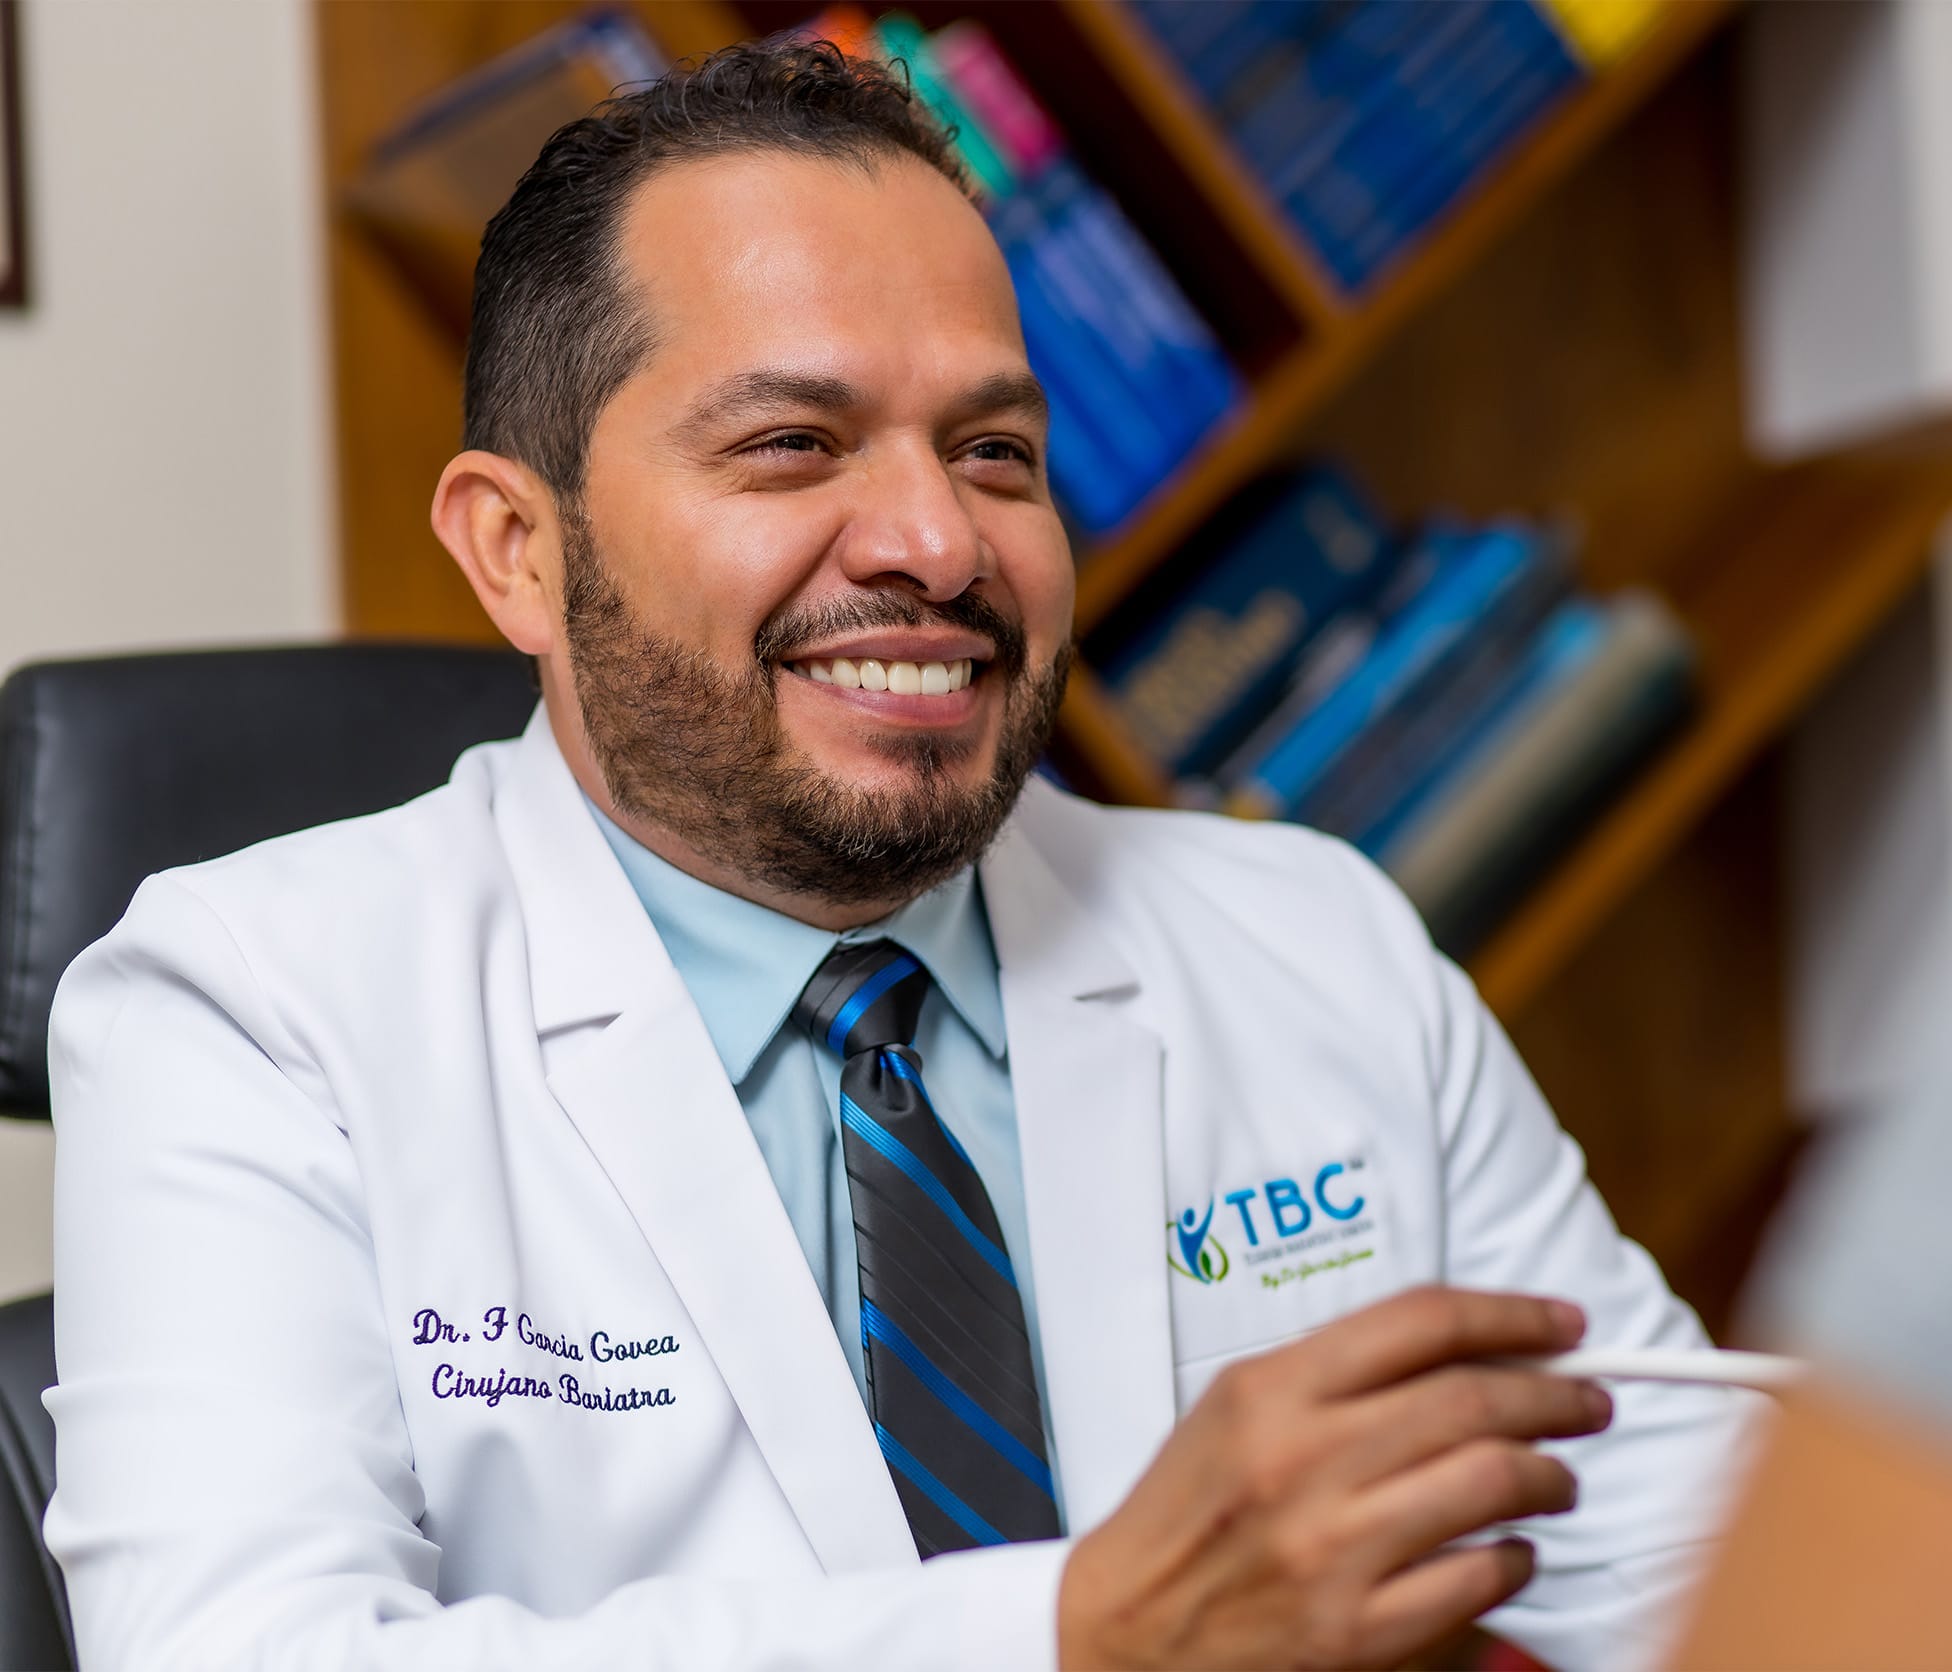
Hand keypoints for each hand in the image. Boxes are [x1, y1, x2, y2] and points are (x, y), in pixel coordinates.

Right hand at [1056, 1286, 1609, 1669]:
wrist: (1127, 1622)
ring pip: (1489, 1485)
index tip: (1561, 1325)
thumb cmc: (1189, 1510)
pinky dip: (1512, 1560)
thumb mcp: (1238, 1407)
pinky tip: (1510, 1551)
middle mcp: (1304, 1458)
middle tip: (1587, 1400)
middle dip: (1554, 1396)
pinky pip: (1475, 1581)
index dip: (1509, 1317)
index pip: (1420, 1323)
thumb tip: (1462, 1354)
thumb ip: (1335, 1373)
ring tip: (1556, 1477)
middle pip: (1471, 1401)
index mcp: (1273, 1388)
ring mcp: (1332, 1548)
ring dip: (1547, 1476)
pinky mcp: (1354, 1631)